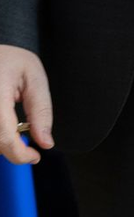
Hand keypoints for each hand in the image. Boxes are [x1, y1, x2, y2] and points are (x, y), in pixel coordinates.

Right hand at [0, 45, 51, 163]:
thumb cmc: (11, 60)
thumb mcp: (34, 77)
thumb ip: (41, 110)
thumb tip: (45, 142)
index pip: (4, 137)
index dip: (20, 154)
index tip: (35, 156)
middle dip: (13, 149)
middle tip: (30, 142)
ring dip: (3, 143)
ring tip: (15, 128)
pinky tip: (4, 126)